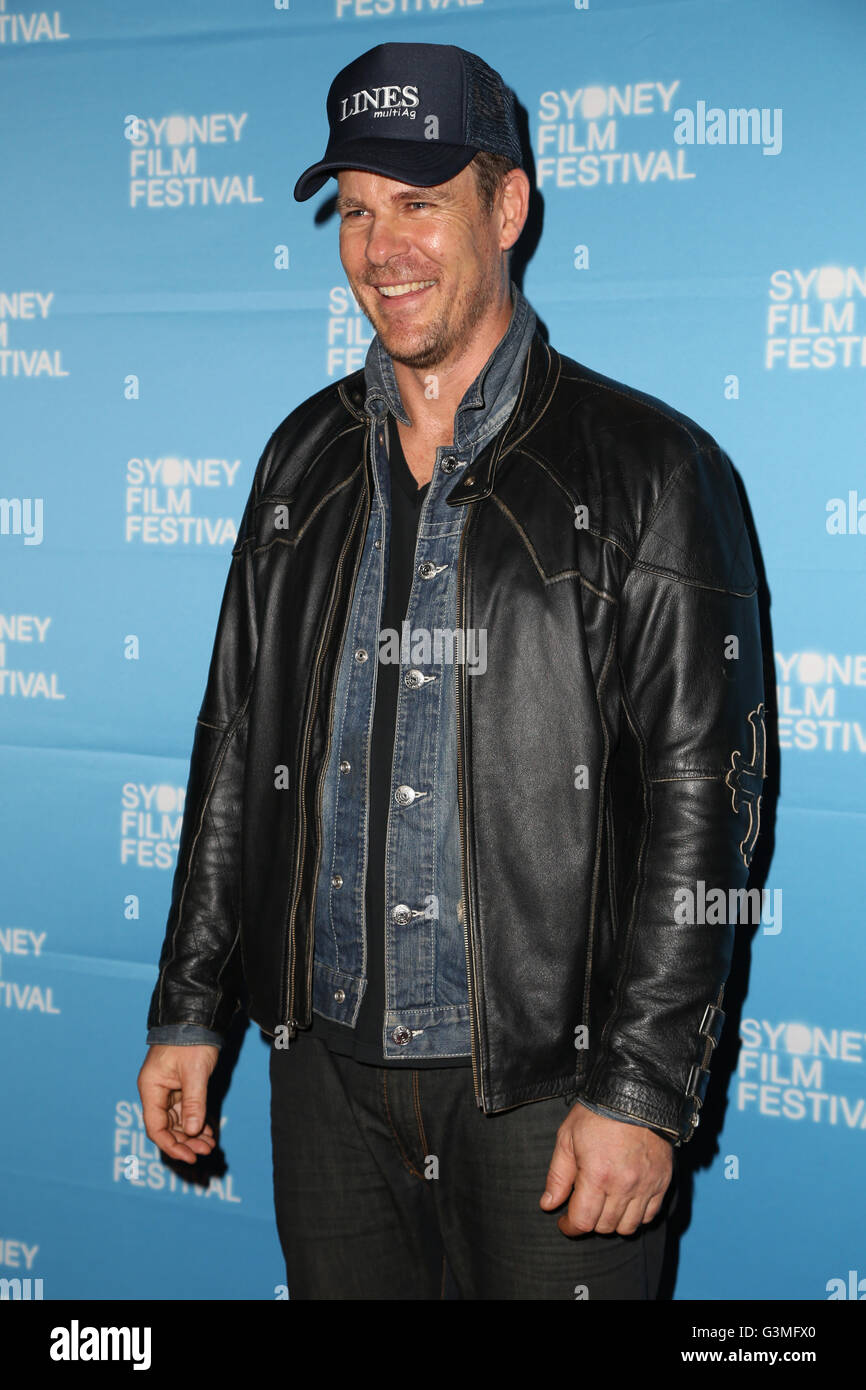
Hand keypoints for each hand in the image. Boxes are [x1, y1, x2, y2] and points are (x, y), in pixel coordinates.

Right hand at [138, 1044, 219, 1163]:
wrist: (197, 1017)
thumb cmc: (191, 1040)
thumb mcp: (195, 1072)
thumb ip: (194, 1102)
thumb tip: (191, 1131)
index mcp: (151, 1088)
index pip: (155, 1127)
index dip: (171, 1145)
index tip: (189, 1156)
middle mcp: (156, 1091)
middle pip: (166, 1127)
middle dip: (185, 1141)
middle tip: (206, 1151)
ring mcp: (167, 1089)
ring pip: (176, 1121)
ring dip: (192, 1134)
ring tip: (210, 1144)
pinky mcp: (179, 1086)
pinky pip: (185, 1110)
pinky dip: (195, 1121)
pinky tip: (208, 1132)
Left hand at [540, 1103, 672, 1235]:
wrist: (635, 1094)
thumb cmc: (597, 1113)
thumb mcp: (567, 1138)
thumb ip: (558, 1175)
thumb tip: (548, 1205)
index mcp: (597, 1175)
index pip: (582, 1221)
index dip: (569, 1226)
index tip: (565, 1222)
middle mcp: (624, 1185)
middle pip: (605, 1226)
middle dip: (589, 1221)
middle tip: (583, 1207)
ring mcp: (646, 1185)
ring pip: (628, 1227)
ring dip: (612, 1222)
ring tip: (604, 1205)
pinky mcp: (662, 1181)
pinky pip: (650, 1215)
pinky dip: (636, 1215)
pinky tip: (626, 1201)